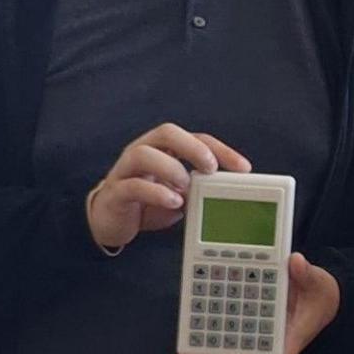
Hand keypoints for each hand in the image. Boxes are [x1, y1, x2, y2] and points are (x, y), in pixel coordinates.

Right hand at [89, 123, 248, 253]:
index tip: (243, 168)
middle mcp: (143, 152)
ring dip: (170, 168)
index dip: (221, 149)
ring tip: (186, 186)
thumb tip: (226, 194)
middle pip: (167, 133)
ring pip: (143, 154)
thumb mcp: (178, 194)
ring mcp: (126, 170)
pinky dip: (155, 193)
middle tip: (210, 167)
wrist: (110, 221)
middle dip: (193, 147)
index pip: (195, 138)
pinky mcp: (115, 192)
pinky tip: (173, 202)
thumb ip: (197, 189)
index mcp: (164, 149)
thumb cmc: (146, 202)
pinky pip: (132, 186)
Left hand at [173, 252, 341, 353]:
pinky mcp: (242, 323)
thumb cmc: (320, 294)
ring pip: (222, 351)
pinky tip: (188, 325)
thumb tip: (295, 262)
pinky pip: (221, 330)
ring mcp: (252, 335)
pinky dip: (205, 330)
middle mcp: (265, 345)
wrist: (315, 291)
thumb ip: (308, 275)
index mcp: (286, 343)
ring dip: (199, 353)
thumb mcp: (320, 284)